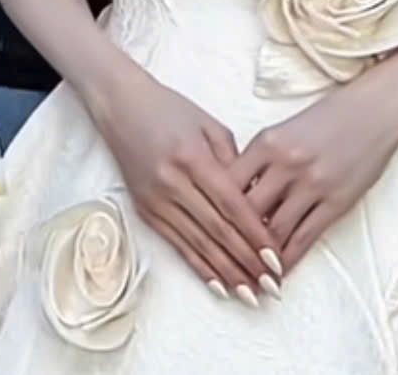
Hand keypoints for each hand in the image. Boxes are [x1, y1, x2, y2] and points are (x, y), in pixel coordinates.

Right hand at [90, 64, 280, 303]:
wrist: (121, 105)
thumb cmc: (170, 109)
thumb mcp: (209, 124)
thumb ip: (234, 160)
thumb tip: (254, 199)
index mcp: (193, 157)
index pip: (231, 205)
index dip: (255, 235)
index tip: (276, 257)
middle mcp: (173, 182)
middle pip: (217, 230)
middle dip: (246, 261)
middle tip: (271, 284)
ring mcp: (156, 199)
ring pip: (198, 244)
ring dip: (226, 272)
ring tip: (251, 293)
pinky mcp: (145, 209)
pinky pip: (177, 245)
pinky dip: (199, 266)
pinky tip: (219, 284)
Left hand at [234, 76, 397, 272]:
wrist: (374, 109)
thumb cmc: (327, 117)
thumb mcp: (284, 129)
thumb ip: (261, 159)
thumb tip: (238, 196)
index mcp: (267, 141)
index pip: (229, 183)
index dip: (215, 209)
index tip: (208, 228)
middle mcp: (286, 163)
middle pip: (247, 211)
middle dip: (233, 238)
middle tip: (223, 260)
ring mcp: (312, 185)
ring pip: (275, 231)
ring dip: (260, 257)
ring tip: (248, 275)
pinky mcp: (336, 202)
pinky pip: (305, 238)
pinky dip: (288, 259)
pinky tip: (279, 272)